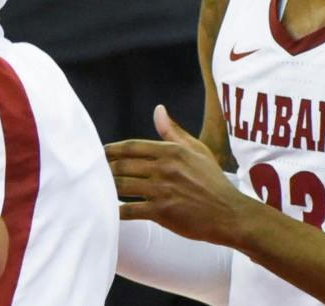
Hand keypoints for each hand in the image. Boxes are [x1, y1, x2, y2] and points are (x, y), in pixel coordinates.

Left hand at [107, 105, 260, 246]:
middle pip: (122, 165)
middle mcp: (163, 168)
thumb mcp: (197, 151)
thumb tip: (158, 109)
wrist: (231, 215)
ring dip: (107, 187)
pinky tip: (109, 210)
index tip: (100, 153)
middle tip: (93, 171)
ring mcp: (161, 190)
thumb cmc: (214, 182)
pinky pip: (130, 210)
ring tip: (96, 188)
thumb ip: (173, 132)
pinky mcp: (161, 212)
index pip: (130, 147)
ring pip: (122, 185)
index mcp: (170, 152)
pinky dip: (116, 210)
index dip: (111, 150)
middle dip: (105, 168)